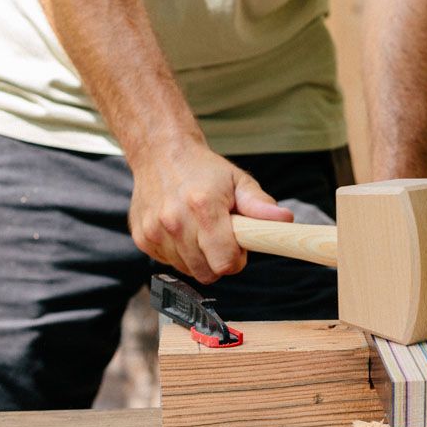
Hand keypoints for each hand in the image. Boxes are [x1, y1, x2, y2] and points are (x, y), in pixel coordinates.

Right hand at [128, 139, 292, 282]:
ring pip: (188, 270)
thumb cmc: (203, 170)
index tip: (236, 245)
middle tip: (219, 236)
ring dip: (198, 257)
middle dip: (218, 260)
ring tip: (199, 230)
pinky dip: (179, 253)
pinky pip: (169, 263)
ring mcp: (155, 231)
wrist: (160, 153)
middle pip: (207, 273)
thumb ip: (259, 205)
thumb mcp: (237, 181)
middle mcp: (175, 222)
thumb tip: (284, 219)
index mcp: (203, 207)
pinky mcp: (142, 238)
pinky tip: (181, 231)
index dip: (236, 259)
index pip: (224, 262)